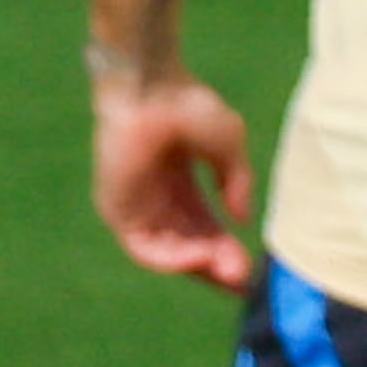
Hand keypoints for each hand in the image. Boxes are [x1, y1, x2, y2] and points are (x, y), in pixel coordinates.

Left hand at [92, 77, 257, 292]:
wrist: (149, 86)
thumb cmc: (187, 104)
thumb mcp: (228, 145)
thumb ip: (238, 182)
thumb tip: (242, 219)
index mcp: (180, 183)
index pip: (204, 231)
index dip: (227, 251)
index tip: (250, 271)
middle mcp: (157, 199)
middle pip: (189, 248)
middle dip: (218, 266)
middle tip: (242, 280)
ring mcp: (135, 206)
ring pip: (169, 253)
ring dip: (201, 266)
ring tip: (228, 270)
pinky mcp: (117, 210)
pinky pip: (145, 249)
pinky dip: (174, 260)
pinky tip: (201, 258)